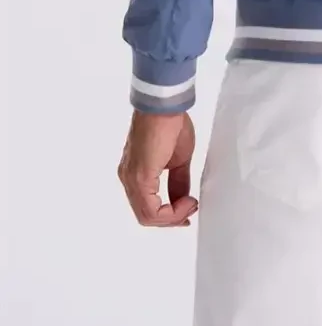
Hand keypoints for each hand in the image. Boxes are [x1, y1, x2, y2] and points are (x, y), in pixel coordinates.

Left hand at [118, 110, 198, 226]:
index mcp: (135, 174)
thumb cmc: (170, 124)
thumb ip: (178, 182)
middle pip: (146, 216)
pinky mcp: (139, 177)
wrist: (165, 106)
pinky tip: (186, 201)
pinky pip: (150, 209)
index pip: (147, 208)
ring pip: (147, 216)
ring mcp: (131, 179)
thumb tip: (182, 199)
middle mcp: (128, 179)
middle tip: (191, 210)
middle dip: (172, 219)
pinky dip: (170, 212)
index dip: (169, 215)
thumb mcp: (178, 159)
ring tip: (190, 205)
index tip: (189, 207)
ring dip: (171, 217)